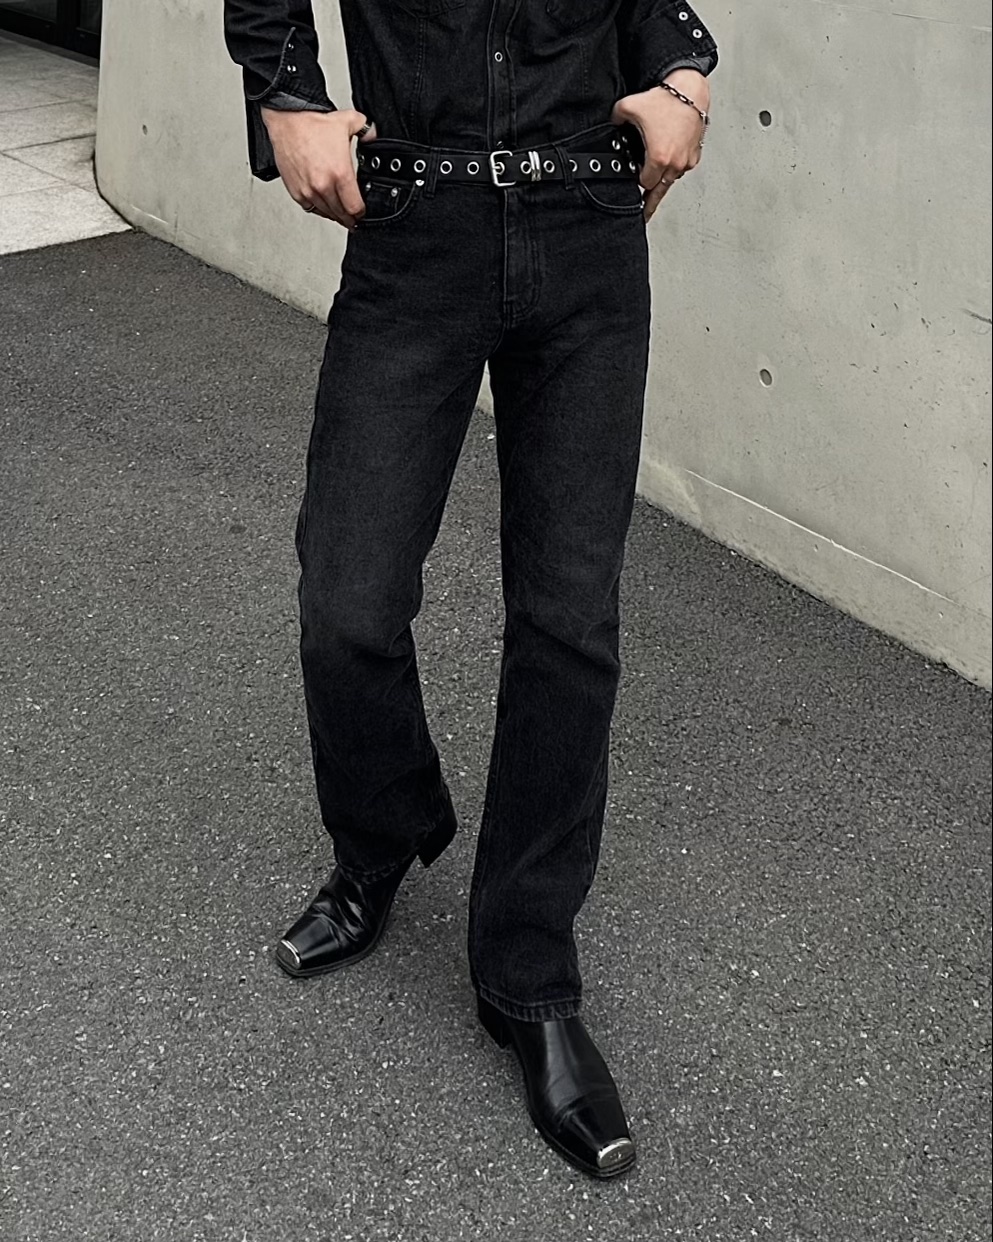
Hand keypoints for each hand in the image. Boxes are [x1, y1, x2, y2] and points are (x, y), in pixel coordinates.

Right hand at [259, 107, 378, 227]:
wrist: (287, 120)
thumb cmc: (311, 123)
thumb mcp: (348, 121)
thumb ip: (366, 130)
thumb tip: (373, 135)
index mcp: (340, 174)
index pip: (355, 207)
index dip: (361, 212)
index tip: (362, 212)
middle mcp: (324, 185)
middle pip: (341, 215)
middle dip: (349, 218)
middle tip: (353, 219)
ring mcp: (308, 191)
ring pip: (327, 214)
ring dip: (335, 215)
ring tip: (340, 215)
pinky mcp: (296, 191)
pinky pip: (311, 209)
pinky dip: (319, 209)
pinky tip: (324, 207)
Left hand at [611, 69, 709, 221]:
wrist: (690, 89)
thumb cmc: (666, 99)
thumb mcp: (629, 107)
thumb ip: (615, 119)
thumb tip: (611, 123)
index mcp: (658, 158)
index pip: (644, 185)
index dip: (637, 185)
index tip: (634, 186)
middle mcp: (674, 163)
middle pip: (659, 192)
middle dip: (650, 199)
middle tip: (645, 213)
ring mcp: (686, 160)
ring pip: (671, 179)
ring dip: (663, 180)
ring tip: (655, 182)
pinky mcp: (695, 153)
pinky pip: (683, 168)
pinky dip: (675, 167)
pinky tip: (668, 163)